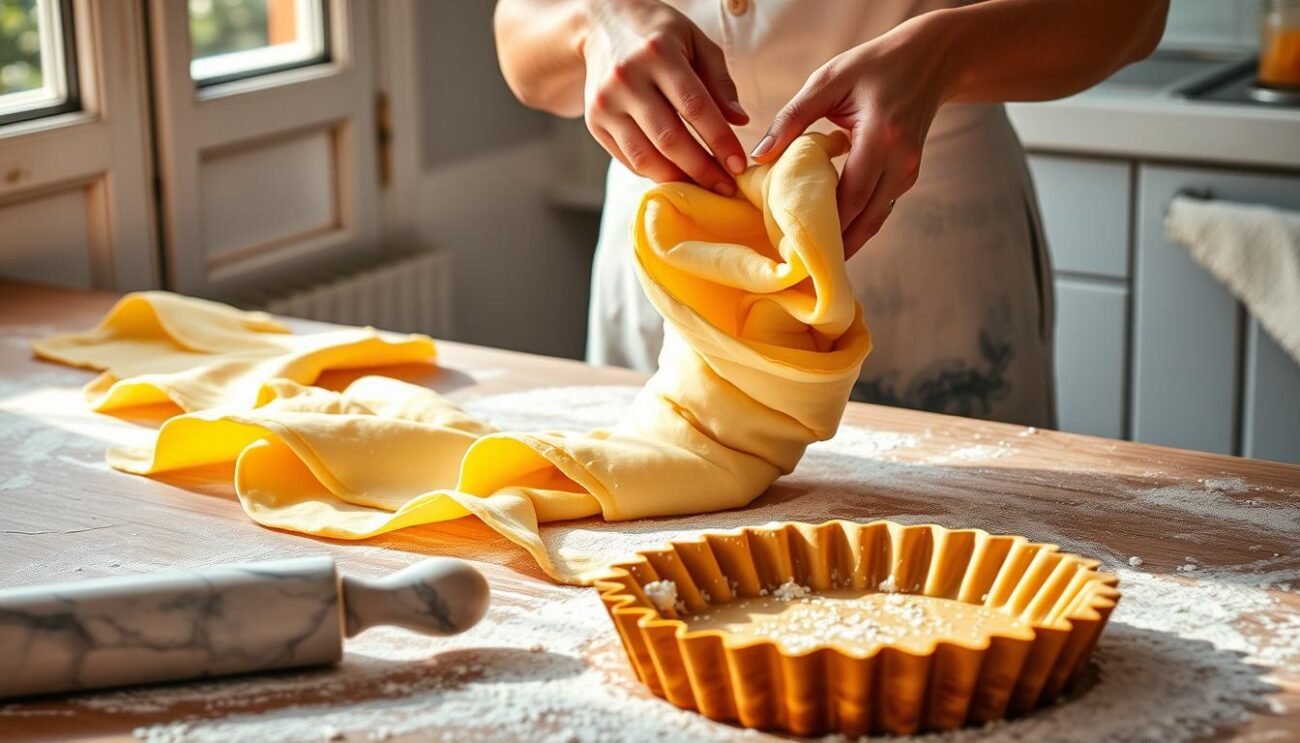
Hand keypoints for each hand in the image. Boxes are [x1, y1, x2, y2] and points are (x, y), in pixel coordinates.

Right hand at [580, 0, 749, 194]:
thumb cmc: (659, 35)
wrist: (602, 25)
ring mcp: (606, 103)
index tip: (739, 165)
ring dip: (678, 180)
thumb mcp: (696, 42)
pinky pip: (629, 159)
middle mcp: (627, 78)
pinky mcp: (594, 121)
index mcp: (658, 53)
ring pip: (645, 157)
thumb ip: (720, 81)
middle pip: (669, 138)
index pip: (694, 107)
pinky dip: (656, 173)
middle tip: (725, 187)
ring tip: (703, 187)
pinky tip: (678, 176)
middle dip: (702, 170)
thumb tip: (739, 121)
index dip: (719, 141)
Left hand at [750, 19, 947, 256]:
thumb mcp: (829, 80)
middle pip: (865, 218)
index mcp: (881, 136)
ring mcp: (908, 172)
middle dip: (833, 245)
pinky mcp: (907, 176)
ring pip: (875, 220)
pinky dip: (856, 224)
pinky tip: (830, 235)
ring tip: (811, 260)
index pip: (851, 193)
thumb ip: (793, 116)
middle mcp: (900, 161)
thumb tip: (759, 153)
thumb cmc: (875, 65)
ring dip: (846, 240)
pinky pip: (879, 209)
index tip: (793, 245)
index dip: (824, 223)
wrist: (932, 59)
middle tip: (798, 267)